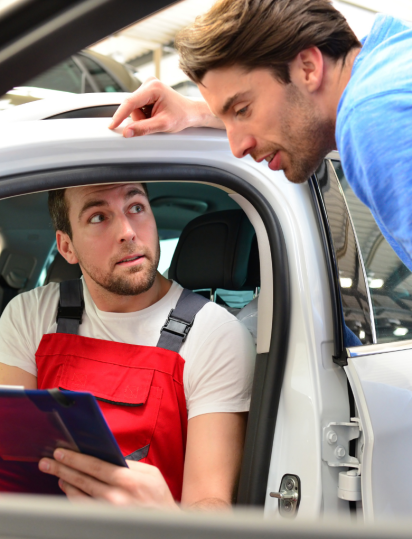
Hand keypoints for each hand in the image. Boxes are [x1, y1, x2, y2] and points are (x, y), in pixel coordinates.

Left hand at [39, 449, 178, 509]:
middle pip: (84, 480)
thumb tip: (107, 457)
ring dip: (66, 483)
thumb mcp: (152, 474)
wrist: (167, 526)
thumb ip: (129, 465)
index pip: (96, 466)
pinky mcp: (105, 522)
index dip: (77, 459)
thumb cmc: (160, 498)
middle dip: (63, 469)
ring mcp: (110, 513)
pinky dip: (74, 498)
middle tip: (47, 462)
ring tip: (57, 474)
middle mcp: (118, 498)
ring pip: (80, 496)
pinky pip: (84, 510)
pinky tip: (68, 489)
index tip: (62, 452)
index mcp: (130, 480)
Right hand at [108, 77, 222, 136]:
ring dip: (142, 117)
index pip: (130, 103)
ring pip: (134, 108)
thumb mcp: (163, 124)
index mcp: (153, 88)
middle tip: (154, 121)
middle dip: (139, 118)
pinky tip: (155, 114)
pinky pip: (138, 107)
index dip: (119, 115)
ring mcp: (148, 86)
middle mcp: (149, 83)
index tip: (112, 125)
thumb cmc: (182, 116)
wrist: (191, 112)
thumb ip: (144, 128)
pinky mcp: (147, 91)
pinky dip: (144, 114)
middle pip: (132, 106)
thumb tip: (127, 132)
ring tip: (157, 117)